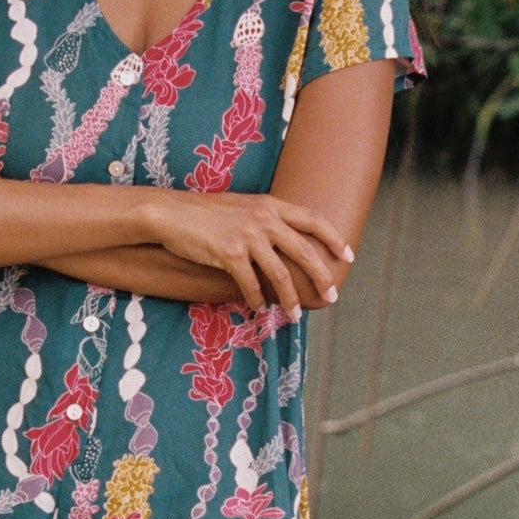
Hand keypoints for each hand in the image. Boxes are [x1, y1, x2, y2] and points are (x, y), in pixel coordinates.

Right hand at [143, 191, 353, 315]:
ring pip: (280, 274)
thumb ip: (265, 219)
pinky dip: (256, 299)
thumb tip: (284, 241)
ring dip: (290, 298)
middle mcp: (264, 219)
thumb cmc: (204, 212)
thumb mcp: (242, 207)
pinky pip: (251, 284)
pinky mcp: (230, 254)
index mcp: (270, 205)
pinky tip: (258, 308)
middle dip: (321, 276)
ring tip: (295, 313)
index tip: (347, 255)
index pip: (313, 219)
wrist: (172, 214)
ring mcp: (247, 236)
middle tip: (330, 295)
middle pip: (304, 251)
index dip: (333, 238)